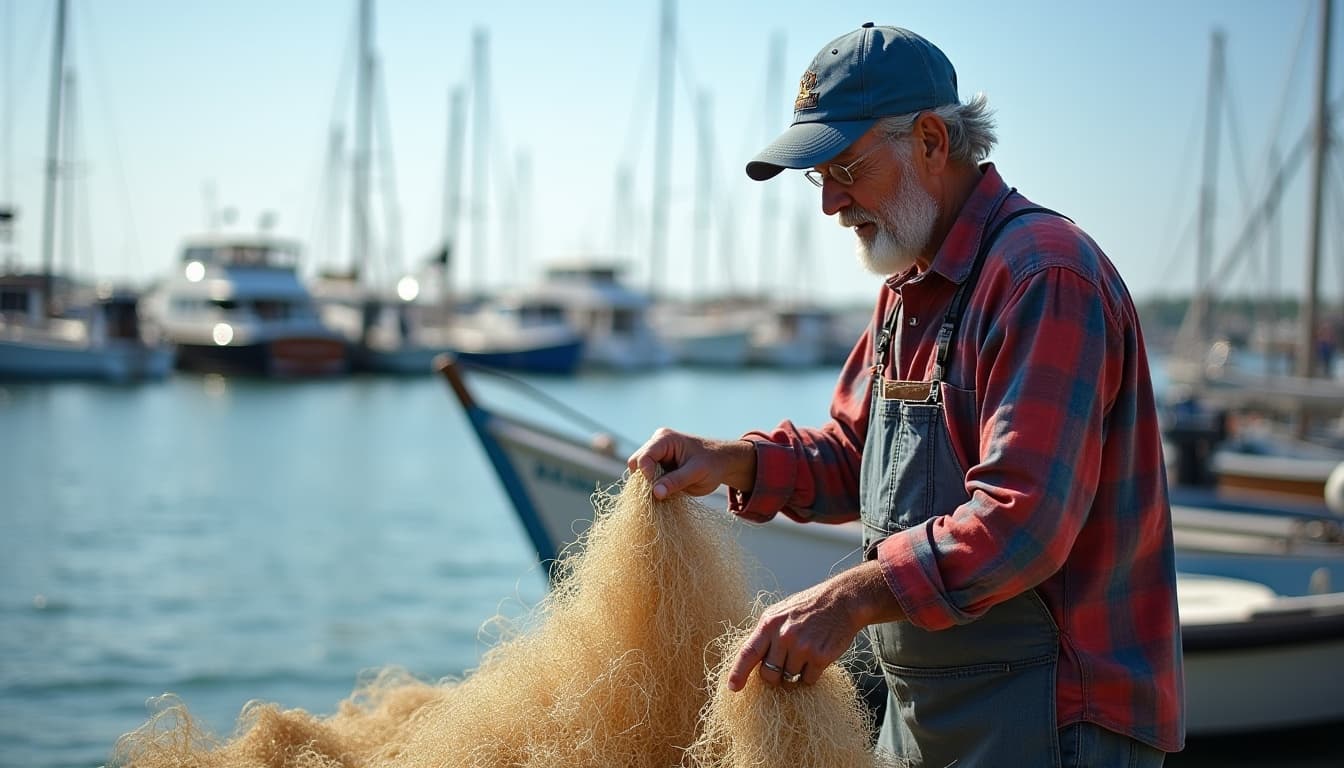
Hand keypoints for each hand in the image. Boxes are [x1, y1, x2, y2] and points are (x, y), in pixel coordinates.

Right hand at [626, 428, 755, 499]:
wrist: (722, 463)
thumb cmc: (712, 464)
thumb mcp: (697, 473)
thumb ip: (676, 481)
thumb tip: (655, 493)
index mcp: (664, 439)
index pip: (643, 459)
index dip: (647, 476)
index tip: (658, 491)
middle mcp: (655, 444)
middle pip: (636, 464)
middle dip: (645, 481)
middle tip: (660, 494)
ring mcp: (655, 455)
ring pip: (639, 473)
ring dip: (649, 486)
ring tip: (666, 493)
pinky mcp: (657, 466)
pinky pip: (647, 479)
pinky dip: (653, 488)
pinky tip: (667, 493)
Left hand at [727, 560, 902, 689]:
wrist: (841, 600)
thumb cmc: (807, 608)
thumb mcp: (780, 613)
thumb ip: (765, 634)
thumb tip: (750, 661)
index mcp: (769, 624)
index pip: (748, 653)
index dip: (738, 672)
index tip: (733, 687)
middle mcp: (783, 636)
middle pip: (768, 674)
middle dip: (774, 676)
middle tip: (784, 666)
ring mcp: (802, 647)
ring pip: (789, 680)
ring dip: (794, 676)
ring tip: (803, 658)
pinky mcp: (820, 657)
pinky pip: (808, 680)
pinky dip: (810, 675)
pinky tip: (816, 659)